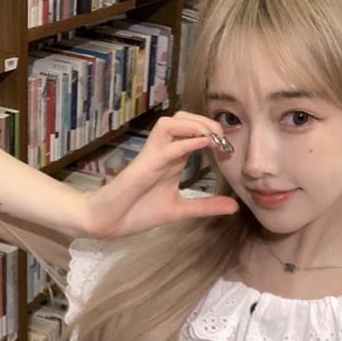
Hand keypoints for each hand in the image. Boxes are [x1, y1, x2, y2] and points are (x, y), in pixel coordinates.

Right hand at [81, 111, 237, 238]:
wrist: (107, 223)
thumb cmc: (138, 212)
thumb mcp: (180, 209)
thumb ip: (205, 206)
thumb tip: (234, 206)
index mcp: (172, 158)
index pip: (193, 130)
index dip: (214, 132)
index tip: (230, 149)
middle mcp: (163, 151)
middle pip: (183, 117)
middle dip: (206, 122)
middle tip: (224, 140)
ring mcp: (152, 155)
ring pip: (171, 122)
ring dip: (195, 125)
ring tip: (214, 139)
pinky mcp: (144, 165)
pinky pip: (166, 146)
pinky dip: (187, 141)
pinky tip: (205, 144)